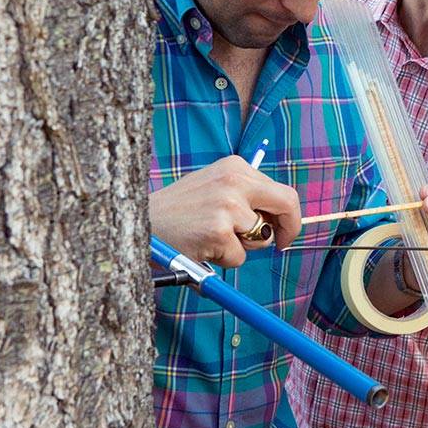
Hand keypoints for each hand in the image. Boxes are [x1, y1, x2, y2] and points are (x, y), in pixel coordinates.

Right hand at [149, 155, 301, 266]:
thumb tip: (277, 219)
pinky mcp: (219, 231)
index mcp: (236, 167)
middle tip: (280, 246)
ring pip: (260, 238)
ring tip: (211, 238)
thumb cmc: (178, 211)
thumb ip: (245, 196)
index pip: (282, 191)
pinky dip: (223, 259)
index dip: (289, 216)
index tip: (284, 231)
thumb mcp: (214, 188)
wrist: (138, 222)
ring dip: (241, 247)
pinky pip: (238, 257)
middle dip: (288, 229)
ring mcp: (228, 205)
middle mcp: (235, 181)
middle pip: (287, 205)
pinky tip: (201, 246)